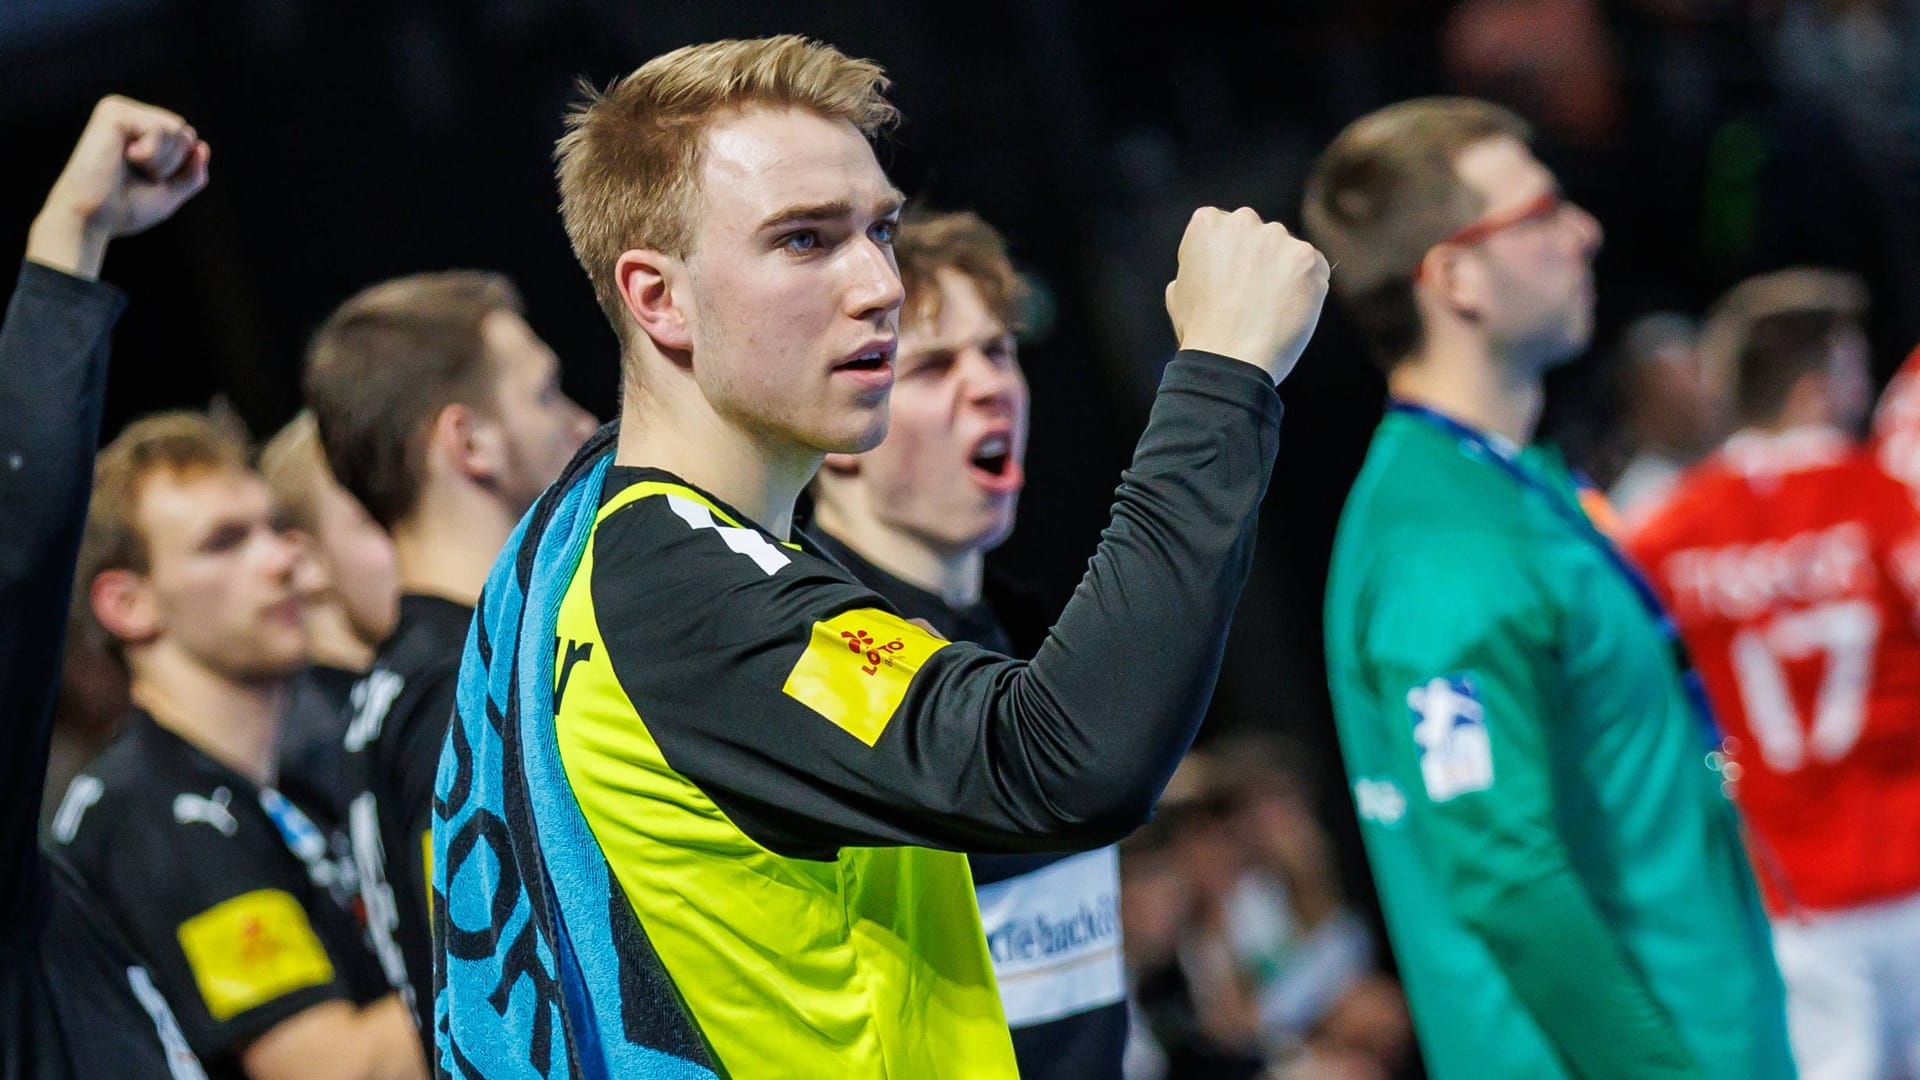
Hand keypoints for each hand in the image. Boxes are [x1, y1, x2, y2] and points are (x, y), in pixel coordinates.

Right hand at [26, 95, 209, 280]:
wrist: (92, 217)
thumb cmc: (124, 208)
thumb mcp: (170, 192)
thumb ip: (191, 172)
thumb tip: (201, 146)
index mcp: (140, 132)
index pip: (187, 141)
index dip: (179, 168)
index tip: (148, 180)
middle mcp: (129, 116)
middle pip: (185, 133)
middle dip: (173, 164)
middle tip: (138, 175)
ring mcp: (120, 110)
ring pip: (176, 130)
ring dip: (162, 162)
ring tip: (130, 167)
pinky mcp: (113, 112)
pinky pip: (159, 129)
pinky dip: (151, 154)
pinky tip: (125, 158)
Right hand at [1164, 207, 1328, 384]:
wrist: (1230, 360)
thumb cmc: (1201, 332)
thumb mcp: (1178, 290)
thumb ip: (1198, 264)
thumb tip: (1211, 263)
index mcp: (1207, 223)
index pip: (1225, 227)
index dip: (1227, 258)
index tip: (1227, 283)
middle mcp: (1243, 220)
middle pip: (1259, 235)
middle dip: (1258, 260)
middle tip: (1251, 298)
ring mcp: (1278, 238)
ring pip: (1288, 252)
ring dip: (1284, 273)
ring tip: (1270, 310)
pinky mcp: (1308, 259)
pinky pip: (1314, 268)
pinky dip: (1307, 288)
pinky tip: (1288, 313)